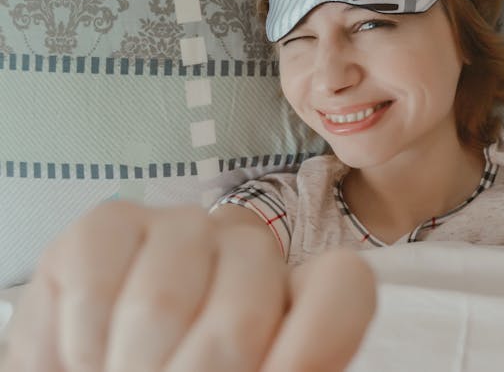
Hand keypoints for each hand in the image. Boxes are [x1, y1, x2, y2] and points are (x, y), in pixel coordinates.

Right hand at [1, 201, 376, 371]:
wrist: (103, 369)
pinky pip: (94, 288)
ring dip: (135, 366)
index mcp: (300, 300)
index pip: (343, 287)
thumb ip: (290, 364)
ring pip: (160, 303)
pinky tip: (88, 357)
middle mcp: (249, 251)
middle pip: (245, 307)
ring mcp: (182, 229)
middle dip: (201, 371)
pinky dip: (82, 349)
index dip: (311, 346)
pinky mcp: (108, 225)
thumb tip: (291, 363)